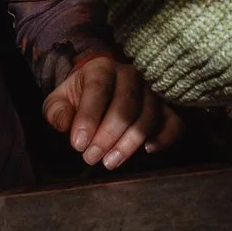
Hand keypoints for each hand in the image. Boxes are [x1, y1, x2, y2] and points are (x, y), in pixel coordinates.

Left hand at [43, 53, 182, 168]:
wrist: (101, 89)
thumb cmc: (79, 97)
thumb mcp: (59, 100)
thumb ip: (57, 111)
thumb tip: (64, 124)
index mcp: (102, 68)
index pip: (98, 90)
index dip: (89, 118)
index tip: (78, 145)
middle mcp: (130, 75)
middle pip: (125, 106)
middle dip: (108, 136)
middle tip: (92, 158)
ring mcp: (150, 91)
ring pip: (148, 116)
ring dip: (129, 143)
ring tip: (110, 162)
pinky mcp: (166, 107)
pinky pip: (174, 122)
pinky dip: (165, 137)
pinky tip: (148, 150)